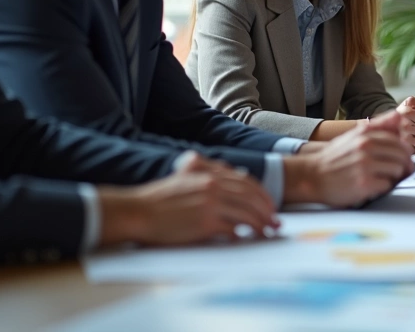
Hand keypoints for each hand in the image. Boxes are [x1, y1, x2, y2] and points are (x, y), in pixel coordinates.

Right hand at [99, 152, 278, 246]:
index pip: (247, 182)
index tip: (270, 206)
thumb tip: (236, 175)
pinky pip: (232, 228)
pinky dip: (242, 234)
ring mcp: (210, 204)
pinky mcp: (204, 222)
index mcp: (210, 175)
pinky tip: (245, 238)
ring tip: (267, 232)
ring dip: (261, 224)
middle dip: (267, 210)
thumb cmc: (159, 199)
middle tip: (276, 222)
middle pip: (251, 197)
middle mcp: (213, 186)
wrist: (138, 211)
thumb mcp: (186, 178)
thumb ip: (210, 175)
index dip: (263, 195)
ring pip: (246, 213)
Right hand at [284, 111, 414, 206]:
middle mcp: (366, 147)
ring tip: (382, 179)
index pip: (398, 142)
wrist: (311, 175)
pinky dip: (383, 188)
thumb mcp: (354, 136)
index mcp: (365, 135)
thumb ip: (378, 126)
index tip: (404, 160)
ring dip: (393, 177)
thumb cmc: (334, 158)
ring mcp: (365, 165)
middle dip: (403, 166)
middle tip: (399, 173)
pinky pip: (387, 185)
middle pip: (402, 156)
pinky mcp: (363, 183)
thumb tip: (398, 116)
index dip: (405, 153)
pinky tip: (373, 186)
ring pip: (397, 170)